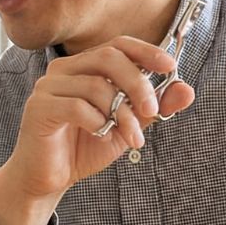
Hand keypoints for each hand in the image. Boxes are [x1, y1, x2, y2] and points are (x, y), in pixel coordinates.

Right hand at [0, 36, 194, 224]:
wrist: (50, 179)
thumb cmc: (84, 148)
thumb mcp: (128, 127)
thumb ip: (153, 108)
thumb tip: (186, 90)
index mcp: (84, 67)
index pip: (117, 44)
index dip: (146, 51)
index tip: (170, 67)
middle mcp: (64, 70)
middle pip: (108, 57)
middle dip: (138, 83)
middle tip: (152, 110)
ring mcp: (48, 87)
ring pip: (96, 86)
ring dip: (122, 114)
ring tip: (132, 138)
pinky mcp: (39, 108)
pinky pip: (77, 107)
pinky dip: (98, 123)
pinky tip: (101, 136)